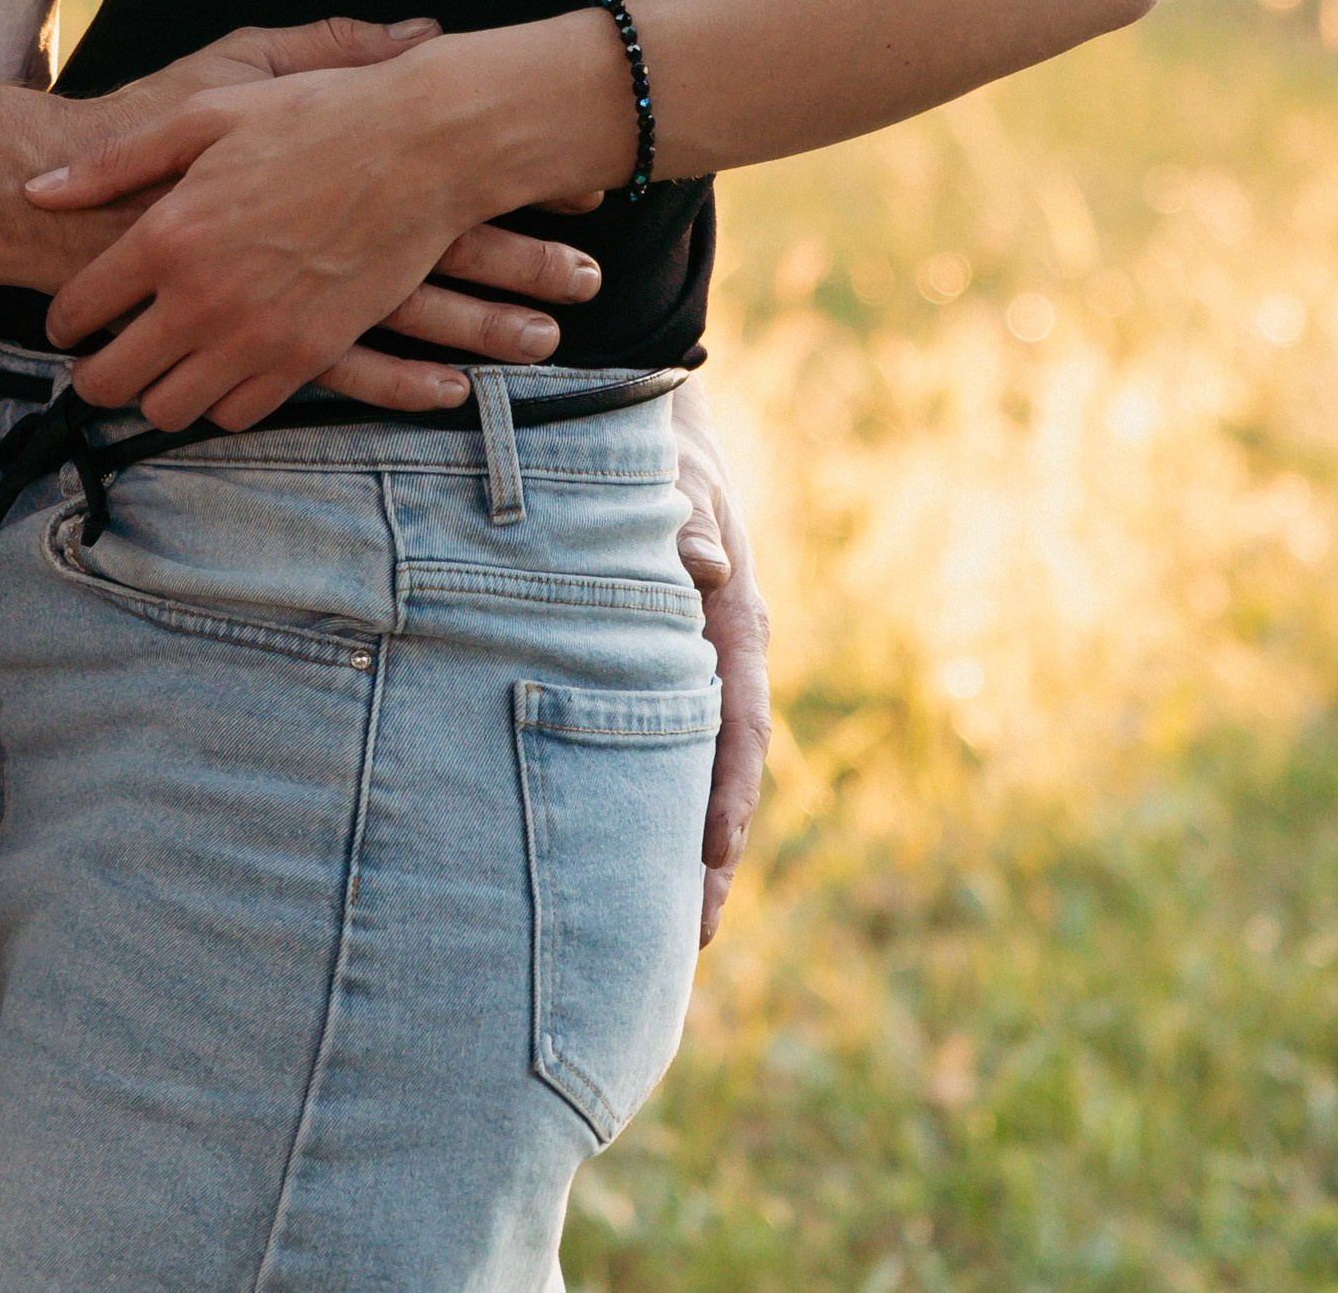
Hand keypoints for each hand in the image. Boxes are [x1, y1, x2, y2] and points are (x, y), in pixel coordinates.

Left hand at [31, 31, 605, 432]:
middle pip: (111, 379)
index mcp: (168, 233)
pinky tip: (218, 372)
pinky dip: (219, 402)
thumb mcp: (205, 113)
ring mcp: (258, 336)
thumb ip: (115, 161)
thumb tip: (37, 191)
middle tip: (95, 362)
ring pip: (170, 410)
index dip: (61, 319)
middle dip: (92, 376)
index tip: (66, 319)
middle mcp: (204, 298)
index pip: (79, 307)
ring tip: (155, 370)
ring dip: (153, 394)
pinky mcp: (309, 357)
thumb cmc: (312, 117)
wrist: (421, 146)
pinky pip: (239, 414)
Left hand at [670, 373, 770, 943]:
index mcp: (734, 620)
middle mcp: (721, 654)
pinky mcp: (659, 664)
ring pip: (692, 768)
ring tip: (662, 930)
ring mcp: (693, 664)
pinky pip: (660, 742)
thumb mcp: (673, 473)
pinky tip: (623, 848)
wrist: (642, 422)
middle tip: (684, 938)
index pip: (737, 721)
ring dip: (680, 842)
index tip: (711, 859)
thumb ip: (685, 516)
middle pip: (720, 769)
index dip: (726, 792)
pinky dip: (651, 797)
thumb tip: (702, 564)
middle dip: (707, 852)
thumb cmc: (656, 449)